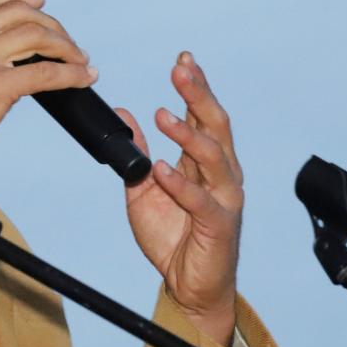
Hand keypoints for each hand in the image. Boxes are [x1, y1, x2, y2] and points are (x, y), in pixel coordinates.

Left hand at [117, 52, 243, 346]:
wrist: (189, 287)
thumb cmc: (174, 236)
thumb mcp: (143, 189)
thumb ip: (137, 154)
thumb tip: (123, 115)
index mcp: (205, 163)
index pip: (204, 116)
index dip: (195, 87)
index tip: (183, 59)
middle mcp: (221, 175)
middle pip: (215, 126)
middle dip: (199, 95)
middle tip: (182, 70)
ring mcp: (224, 199)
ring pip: (213, 158)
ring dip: (188, 134)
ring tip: (165, 115)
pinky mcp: (219, 226)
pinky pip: (201, 201)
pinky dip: (181, 184)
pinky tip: (163, 169)